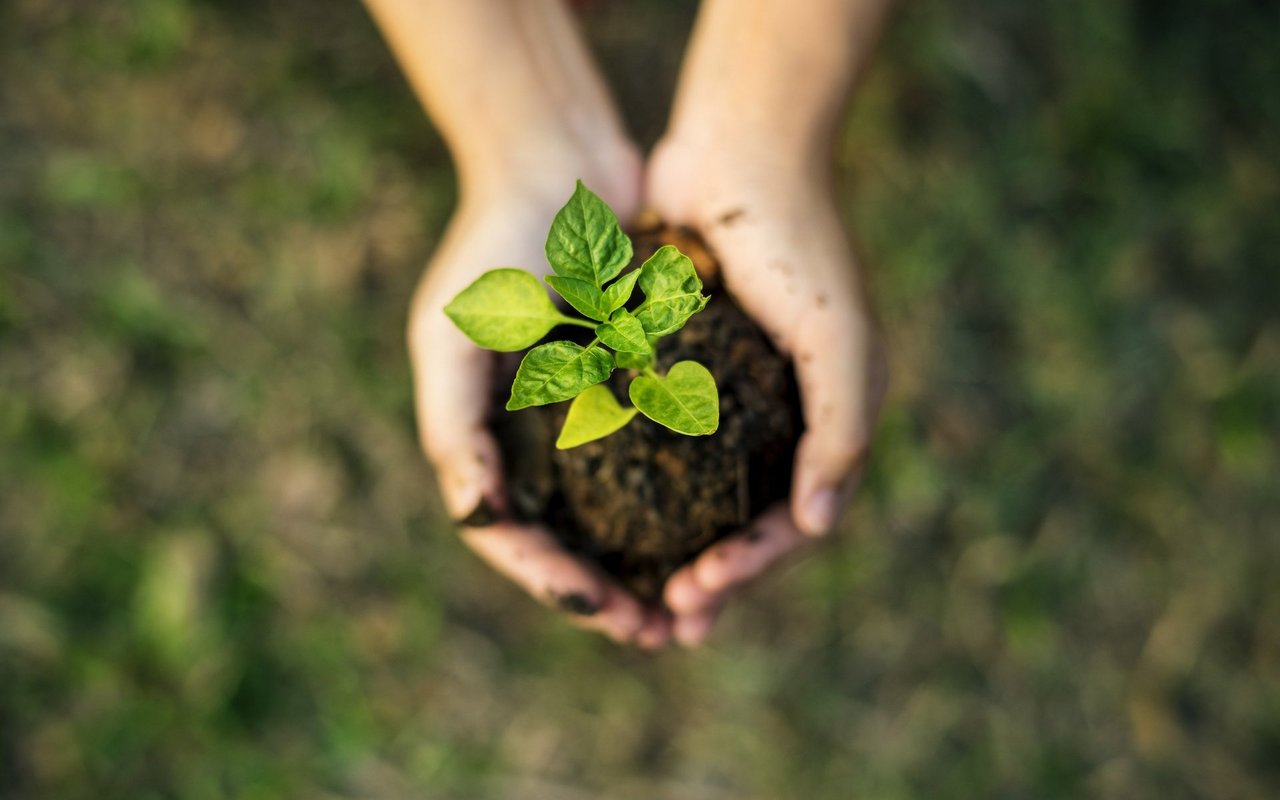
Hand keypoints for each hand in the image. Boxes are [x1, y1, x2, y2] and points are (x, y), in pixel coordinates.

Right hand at [407, 158, 673, 646]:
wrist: (558, 163)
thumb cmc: (494, 247)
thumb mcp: (453, 336)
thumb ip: (454, 428)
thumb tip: (478, 516)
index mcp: (488, 439)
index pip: (513, 537)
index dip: (556, 584)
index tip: (607, 611)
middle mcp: (538, 438)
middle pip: (573, 541)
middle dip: (612, 595)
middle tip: (662, 633)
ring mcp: (591, 415)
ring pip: (624, 515)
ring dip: (655, 565)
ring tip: (697, 602)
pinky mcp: (640, 385)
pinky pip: (665, 458)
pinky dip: (686, 501)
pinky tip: (722, 529)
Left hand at [644, 138, 888, 645]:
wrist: (743, 149)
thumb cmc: (799, 244)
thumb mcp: (838, 340)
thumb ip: (841, 431)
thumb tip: (819, 524)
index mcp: (826, 420)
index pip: (793, 522)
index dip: (749, 568)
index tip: (696, 596)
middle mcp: (783, 417)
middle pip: (747, 522)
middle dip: (712, 578)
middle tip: (667, 624)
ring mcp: (734, 396)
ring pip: (703, 496)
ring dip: (676, 548)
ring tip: (640, 594)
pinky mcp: (685, 368)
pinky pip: (666, 444)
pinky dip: (646, 487)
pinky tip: (609, 518)